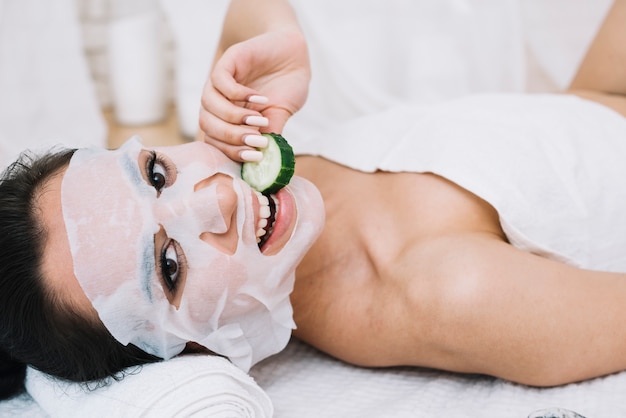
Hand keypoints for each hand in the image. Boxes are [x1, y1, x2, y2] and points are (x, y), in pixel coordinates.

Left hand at [199, 29, 309, 161]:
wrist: (294, 55)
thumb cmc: (287, 87)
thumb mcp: (280, 116)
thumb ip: (270, 135)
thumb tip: (264, 161)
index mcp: (227, 119)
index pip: (215, 141)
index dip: (232, 152)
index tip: (255, 156)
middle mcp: (219, 101)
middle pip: (208, 125)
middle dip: (232, 137)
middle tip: (257, 139)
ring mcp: (220, 82)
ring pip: (209, 104)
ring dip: (234, 117)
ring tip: (260, 118)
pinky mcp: (228, 61)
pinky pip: (219, 81)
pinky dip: (237, 94)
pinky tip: (259, 98)